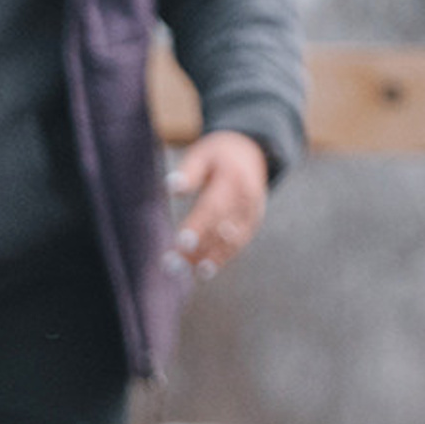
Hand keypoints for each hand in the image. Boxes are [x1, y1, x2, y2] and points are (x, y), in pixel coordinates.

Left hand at [169, 130, 269, 276]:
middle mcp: (247, 199)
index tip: (182, 243)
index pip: (214, 207)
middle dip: (198, 249)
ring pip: (231, 241)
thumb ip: (189, 170)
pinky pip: (238, 244)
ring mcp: (252, 213)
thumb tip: (172, 186)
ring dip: (208, 258)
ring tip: (183, 270)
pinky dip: (221, 258)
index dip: (198, 226)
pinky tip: (202, 271)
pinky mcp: (253, 223)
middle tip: (172, 264)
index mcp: (233, 179)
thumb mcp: (203, 153)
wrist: (251, 152)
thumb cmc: (217, 155)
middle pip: (221, 228)